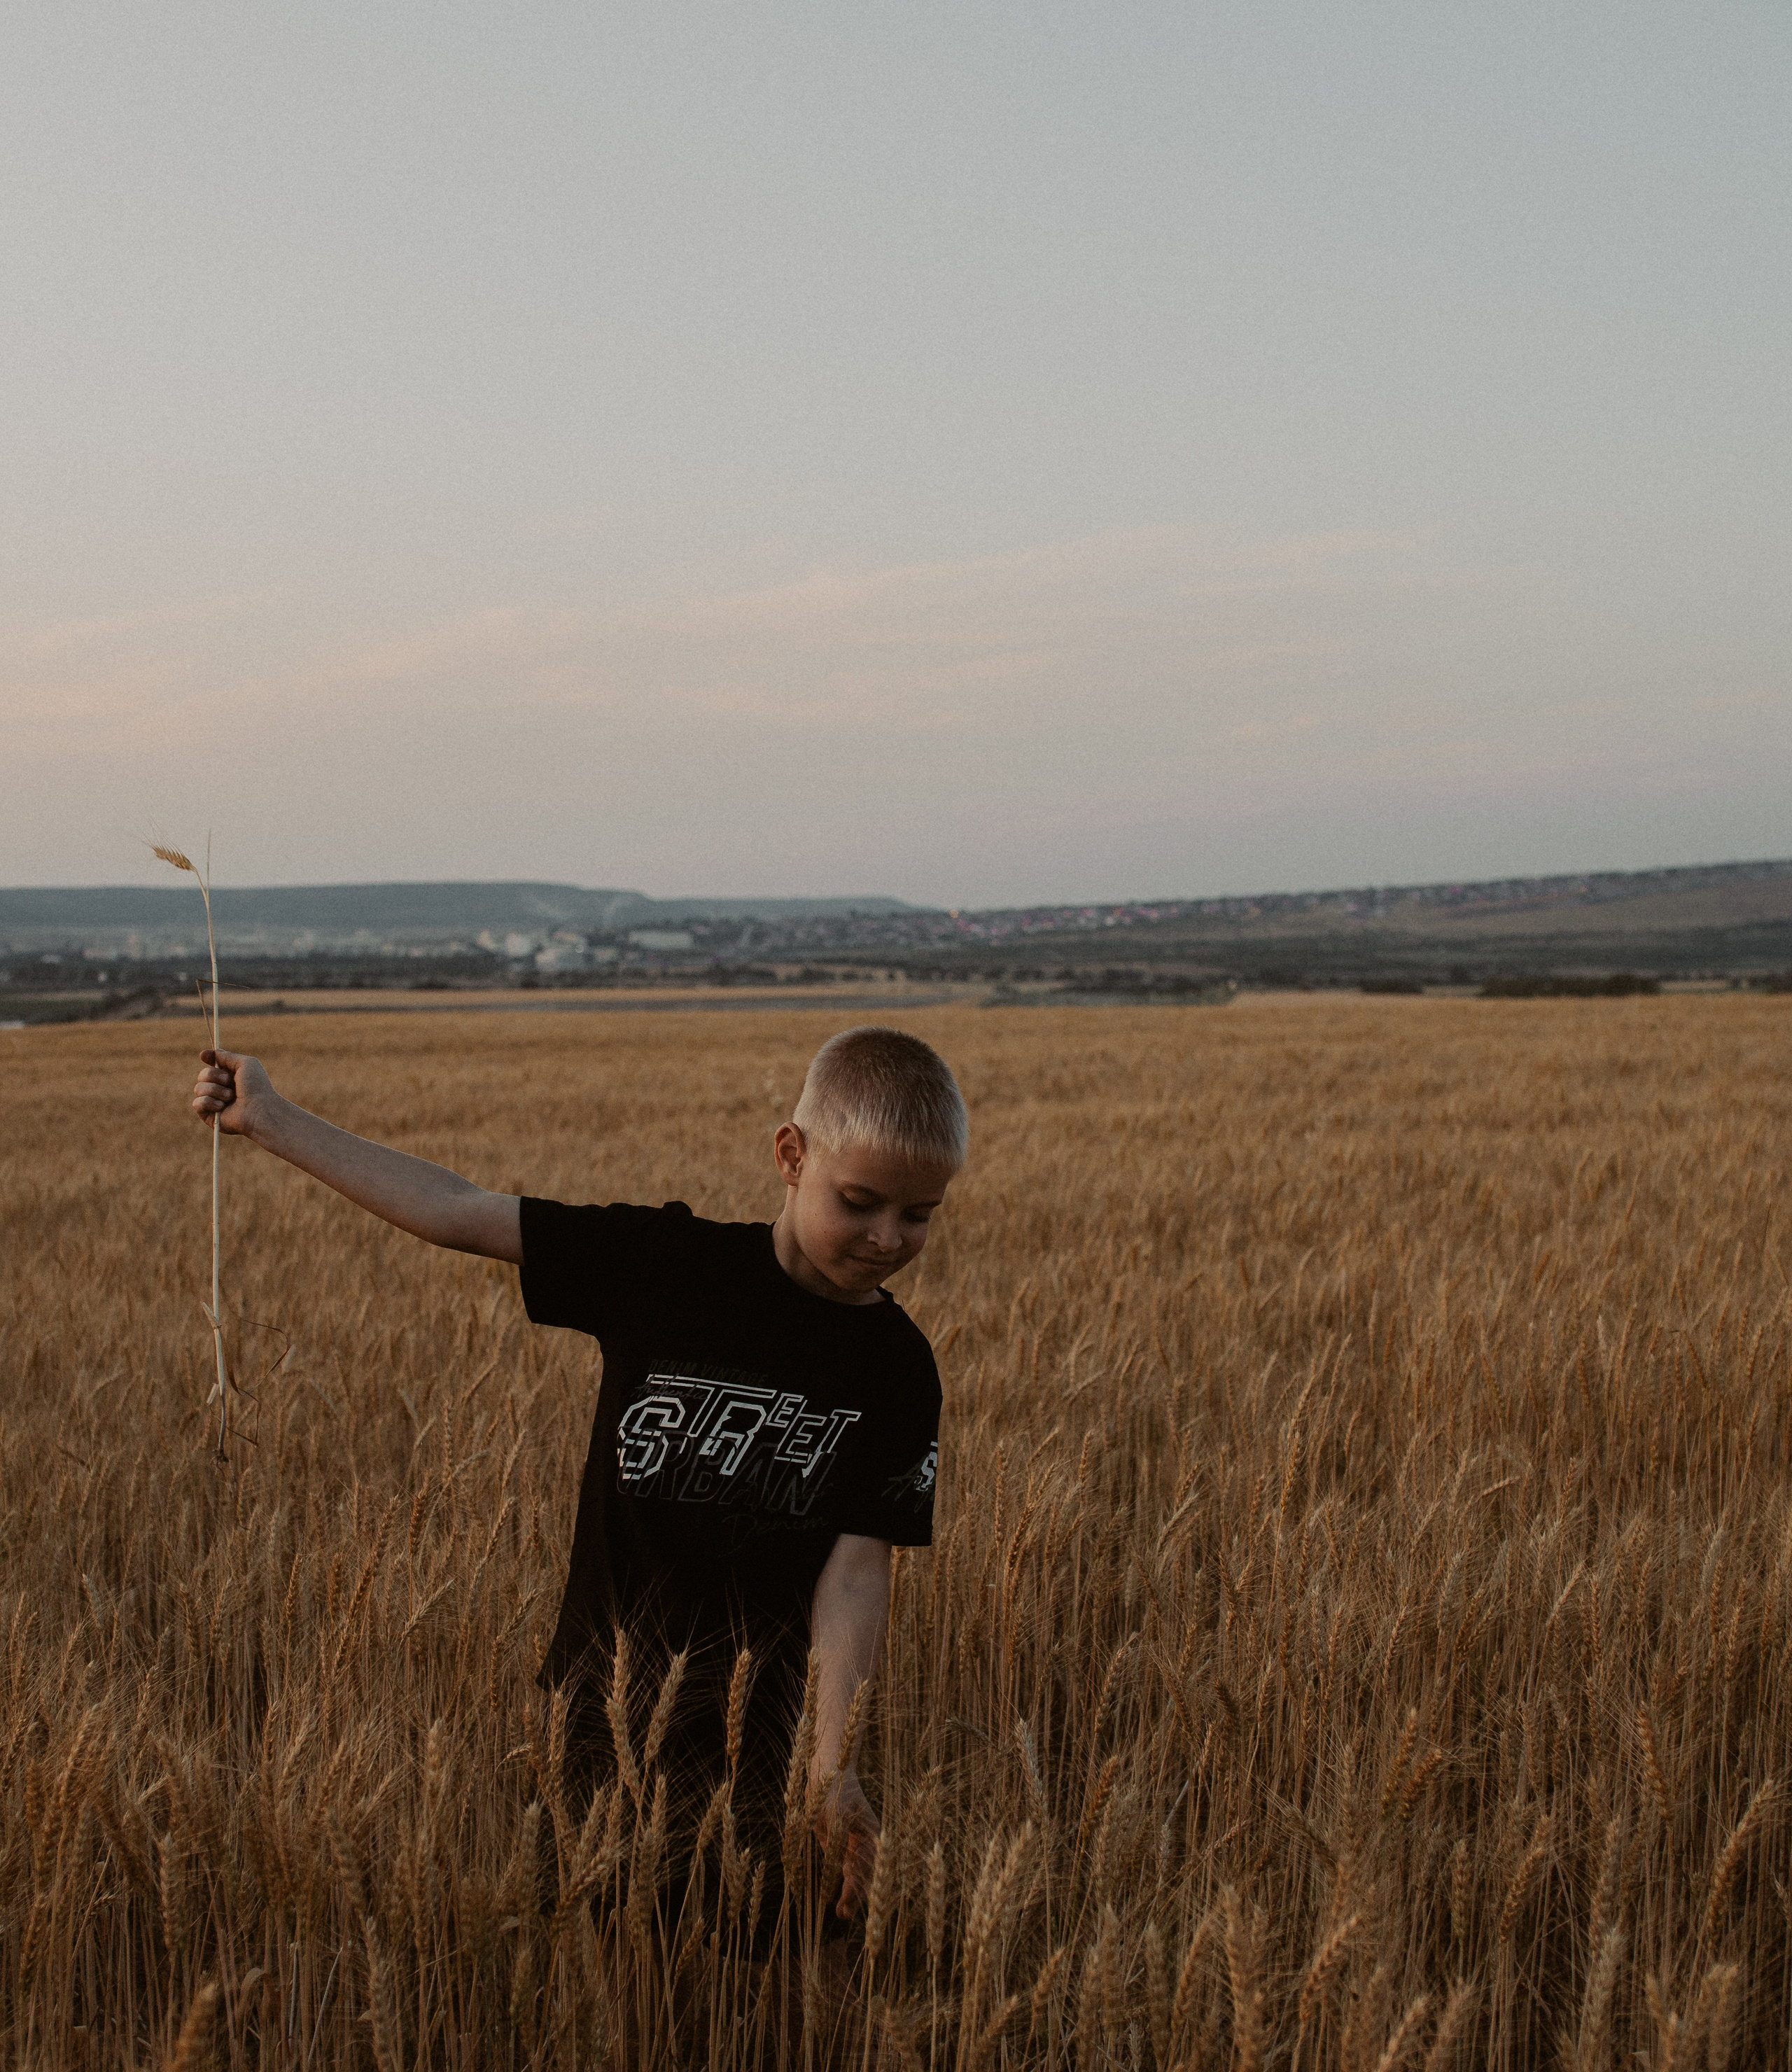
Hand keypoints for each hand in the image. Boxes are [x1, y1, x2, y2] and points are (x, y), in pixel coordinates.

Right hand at [191, 1048, 276, 1138]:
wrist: (258, 1109)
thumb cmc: (256, 1086)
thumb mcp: (246, 1064)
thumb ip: (228, 1056)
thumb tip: (214, 1052)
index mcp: (230, 1077)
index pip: (212, 1066)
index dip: (207, 1059)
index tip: (204, 1055)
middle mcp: (221, 1089)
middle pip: (202, 1075)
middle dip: (213, 1075)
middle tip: (228, 1080)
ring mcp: (214, 1102)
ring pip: (198, 1089)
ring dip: (215, 1090)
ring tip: (230, 1096)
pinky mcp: (209, 1116)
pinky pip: (197, 1103)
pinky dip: (209, 1102)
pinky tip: (222, 1106)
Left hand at [812, 1767, 880, 1920]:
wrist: (828, 1768)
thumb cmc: (833, 1789)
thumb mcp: (834, 1812)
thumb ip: (838, 1839)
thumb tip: (844, 1864)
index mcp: (869, 1833)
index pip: (864, 1866)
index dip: (856, 1887)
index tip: (846, 1902)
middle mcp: (864, 1840)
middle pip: (862, 1873)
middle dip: (855, 1895)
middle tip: (843, 1915)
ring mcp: (852, 1841)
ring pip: (854, 1873)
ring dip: (849, 1892)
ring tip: (842, 1913)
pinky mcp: (840, 1842)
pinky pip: (845, 1867)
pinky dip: (843, 1882)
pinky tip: (838, 1899)